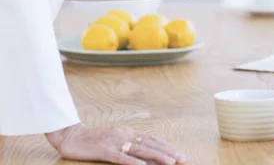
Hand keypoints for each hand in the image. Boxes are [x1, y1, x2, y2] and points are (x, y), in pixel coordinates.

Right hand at [46, 123, 186, 164]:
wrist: (70, 136)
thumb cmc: (93, 141)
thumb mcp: (114, 139)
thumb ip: (128, 144)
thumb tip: (145, 154)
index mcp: (128, 132)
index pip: (152, 139)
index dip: (167, 146)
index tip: (179, 154)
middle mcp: (124, 135)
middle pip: (150, 144)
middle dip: (168, 151)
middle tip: (182, 158)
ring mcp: (115, 142)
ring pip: (140, 150)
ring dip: (157, 156)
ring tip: (170, 162)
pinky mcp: (104, 150)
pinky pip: (120, 157)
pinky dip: (132, 162)